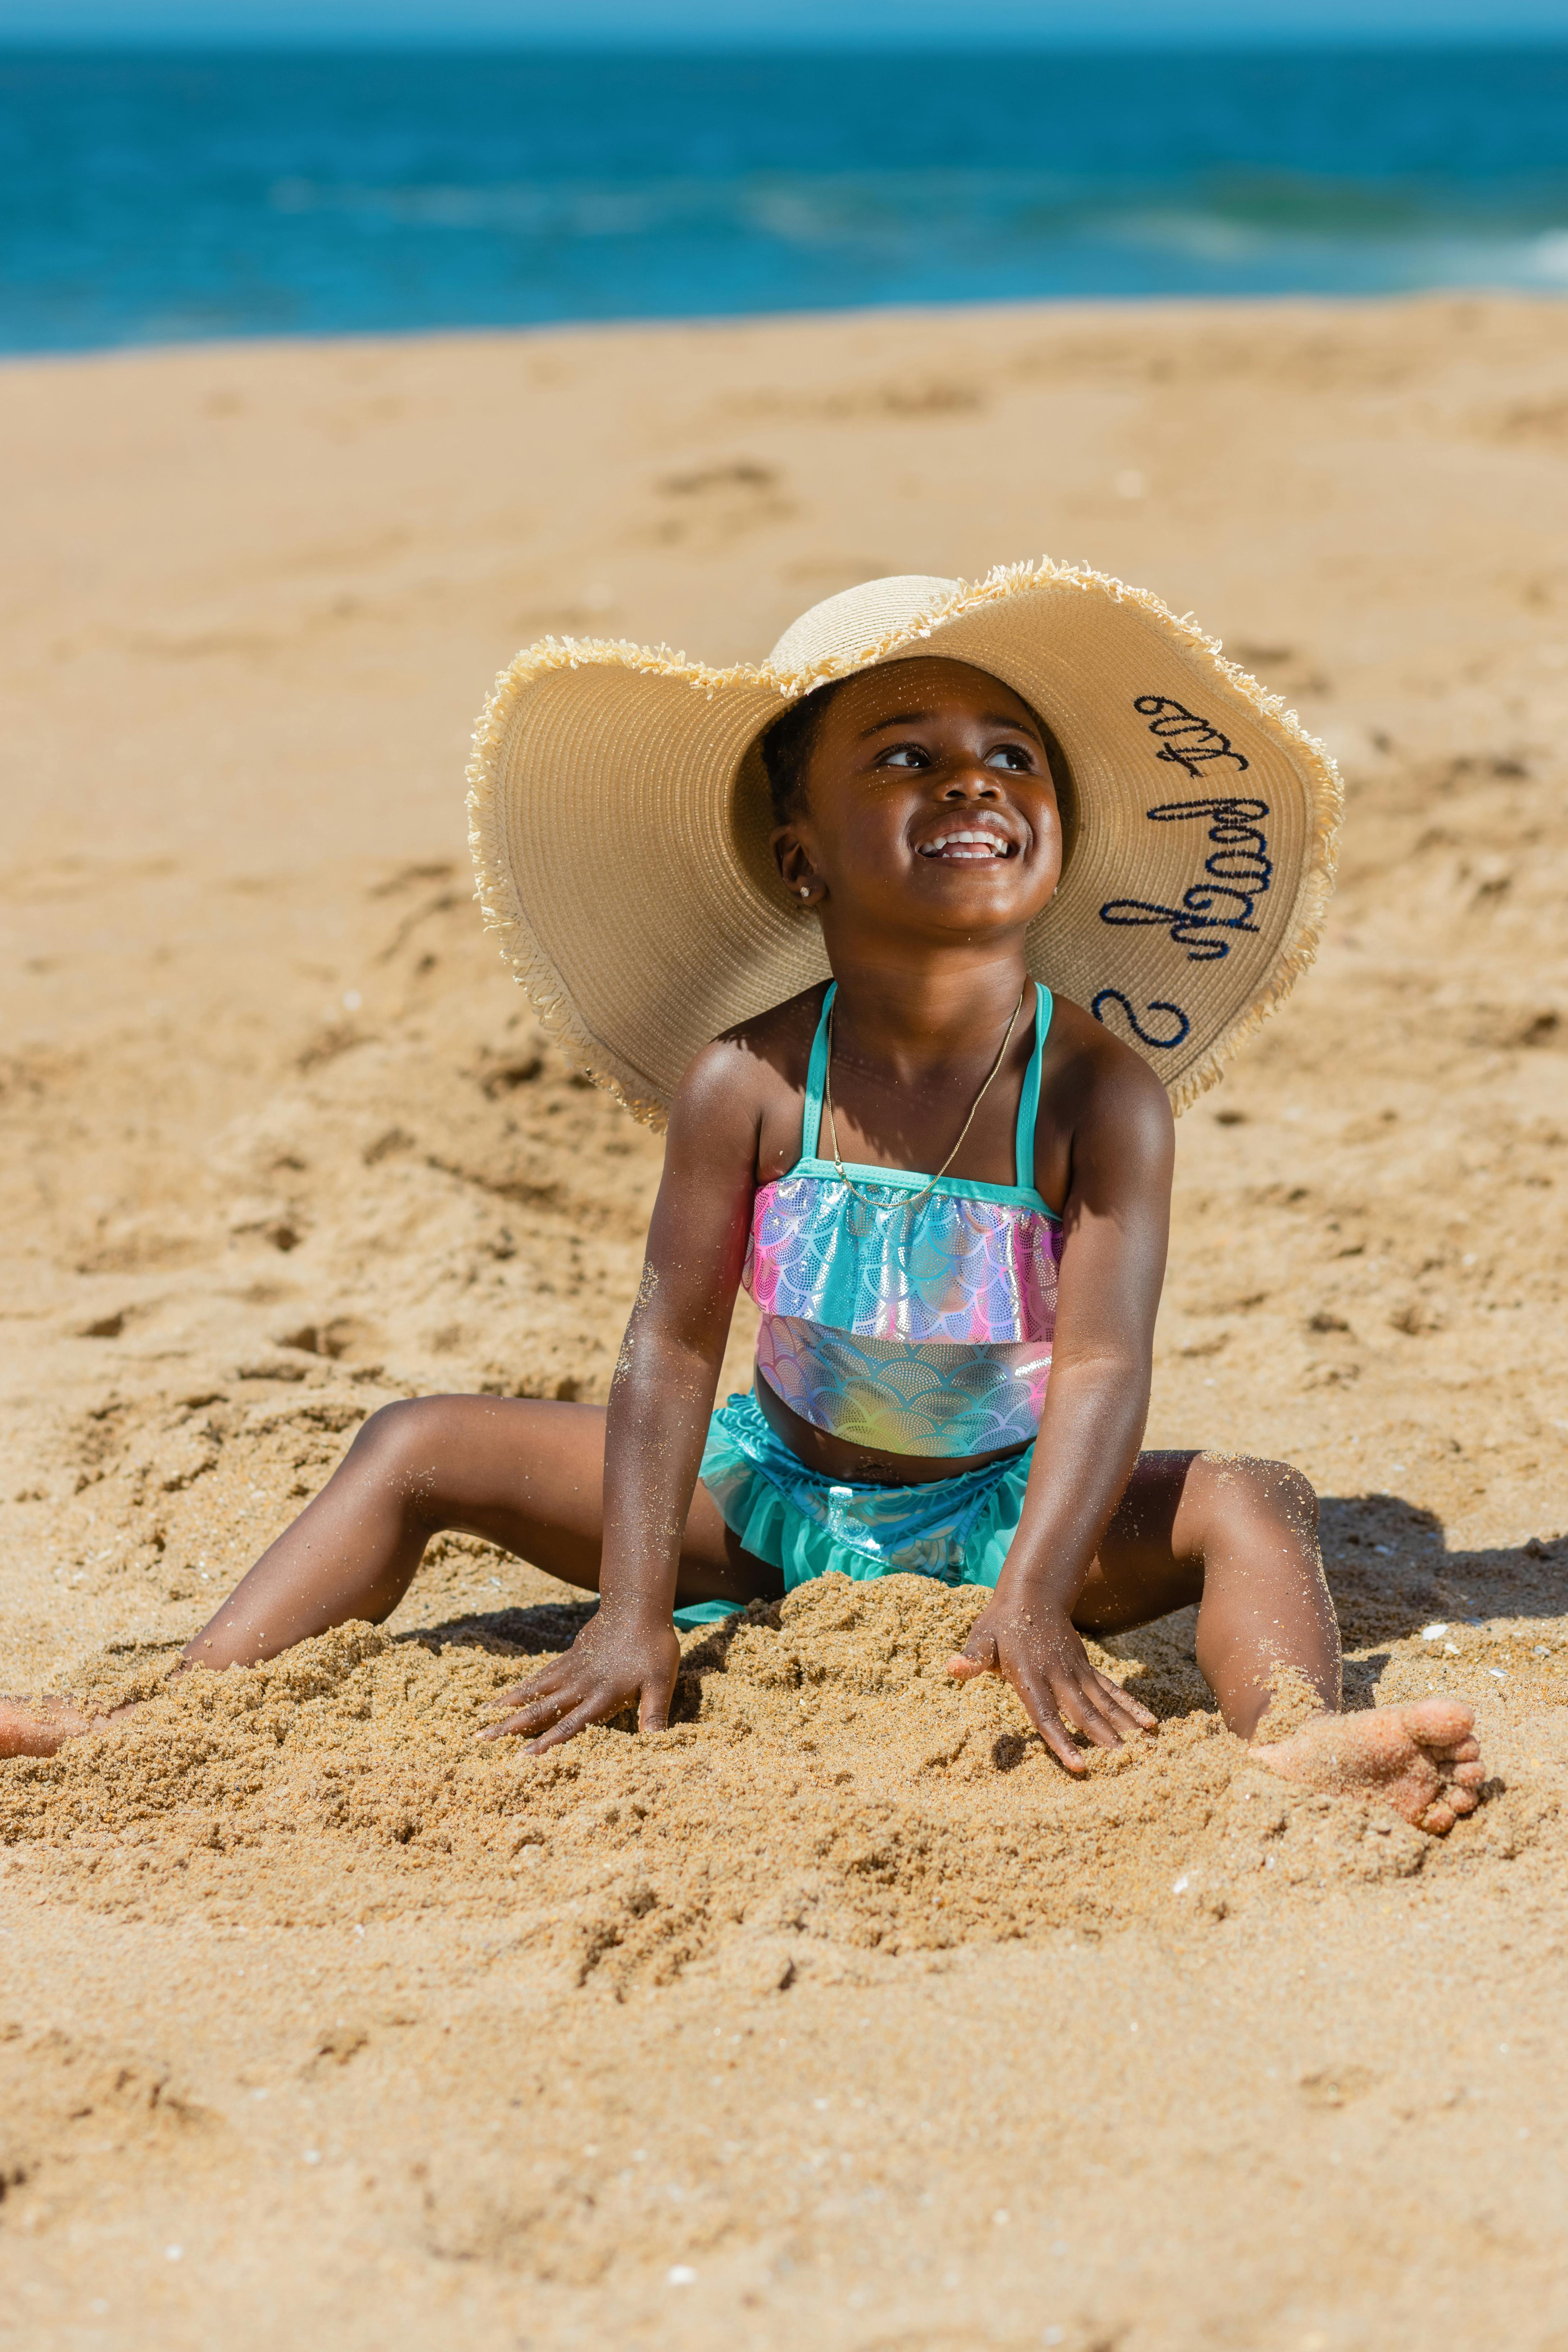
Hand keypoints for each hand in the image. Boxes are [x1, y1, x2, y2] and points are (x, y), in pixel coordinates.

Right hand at [479, 1603, 680, 1753]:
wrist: (637, 1606)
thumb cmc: (653, 1646)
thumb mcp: (661, 1682)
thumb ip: (654, 1713)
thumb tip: (655, 1746)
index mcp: (601, 1696)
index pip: (569, 1726)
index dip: (546, 1743)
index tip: (521, 1758)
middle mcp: (580, 1685)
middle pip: (540, 1710)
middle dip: (511, 1727)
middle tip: (481, 1739)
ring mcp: (571, 1670)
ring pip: (533, 1692)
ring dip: (508, 1707)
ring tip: (482, 1719)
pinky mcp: (568, 1657)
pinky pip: (539, 1676)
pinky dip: (521, 1688)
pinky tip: (505, 1696)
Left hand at [946, 1593, 1156, 1773]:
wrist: (1032, 1593)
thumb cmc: (1001, 1623)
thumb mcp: (982, 1638)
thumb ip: (972, 1657)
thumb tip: (952, 1668)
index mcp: (1030, 1675)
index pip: (1045, 1715)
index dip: (1061, 1740)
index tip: (1078, 1765)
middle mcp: (1057, 1675)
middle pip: (1081, 1710)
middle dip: (1101, 1737)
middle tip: (1121, 1762)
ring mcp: (1076, 1671)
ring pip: (1102, 1701)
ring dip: (1123, 1724)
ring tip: (1143, 1748)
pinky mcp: (1086, 1668)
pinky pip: (1111, 1689)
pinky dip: (1131, 1705)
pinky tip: (1150, 1723)